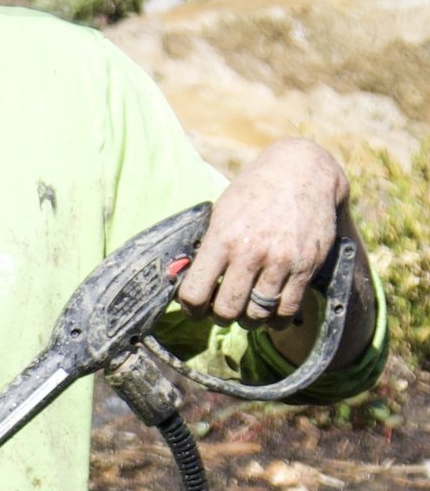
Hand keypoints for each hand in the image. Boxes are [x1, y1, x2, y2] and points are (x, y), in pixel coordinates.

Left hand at [173, 138, 348, 334]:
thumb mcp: (221, 212)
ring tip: (247, 311)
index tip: (195, 308)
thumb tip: (185, 279)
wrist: (302, 171)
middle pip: (226, 310)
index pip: (195, 293)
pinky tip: (271, 312)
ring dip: (249, 319)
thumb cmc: (254, 192)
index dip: (191, 308)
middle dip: (221, 316)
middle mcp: (251, 252)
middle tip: (223, 310)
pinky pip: (287, 309)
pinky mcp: (306, 266)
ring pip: (257, 314)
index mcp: (222, 238)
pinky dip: (276, 320)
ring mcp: (280, 261)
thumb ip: (207, 247)